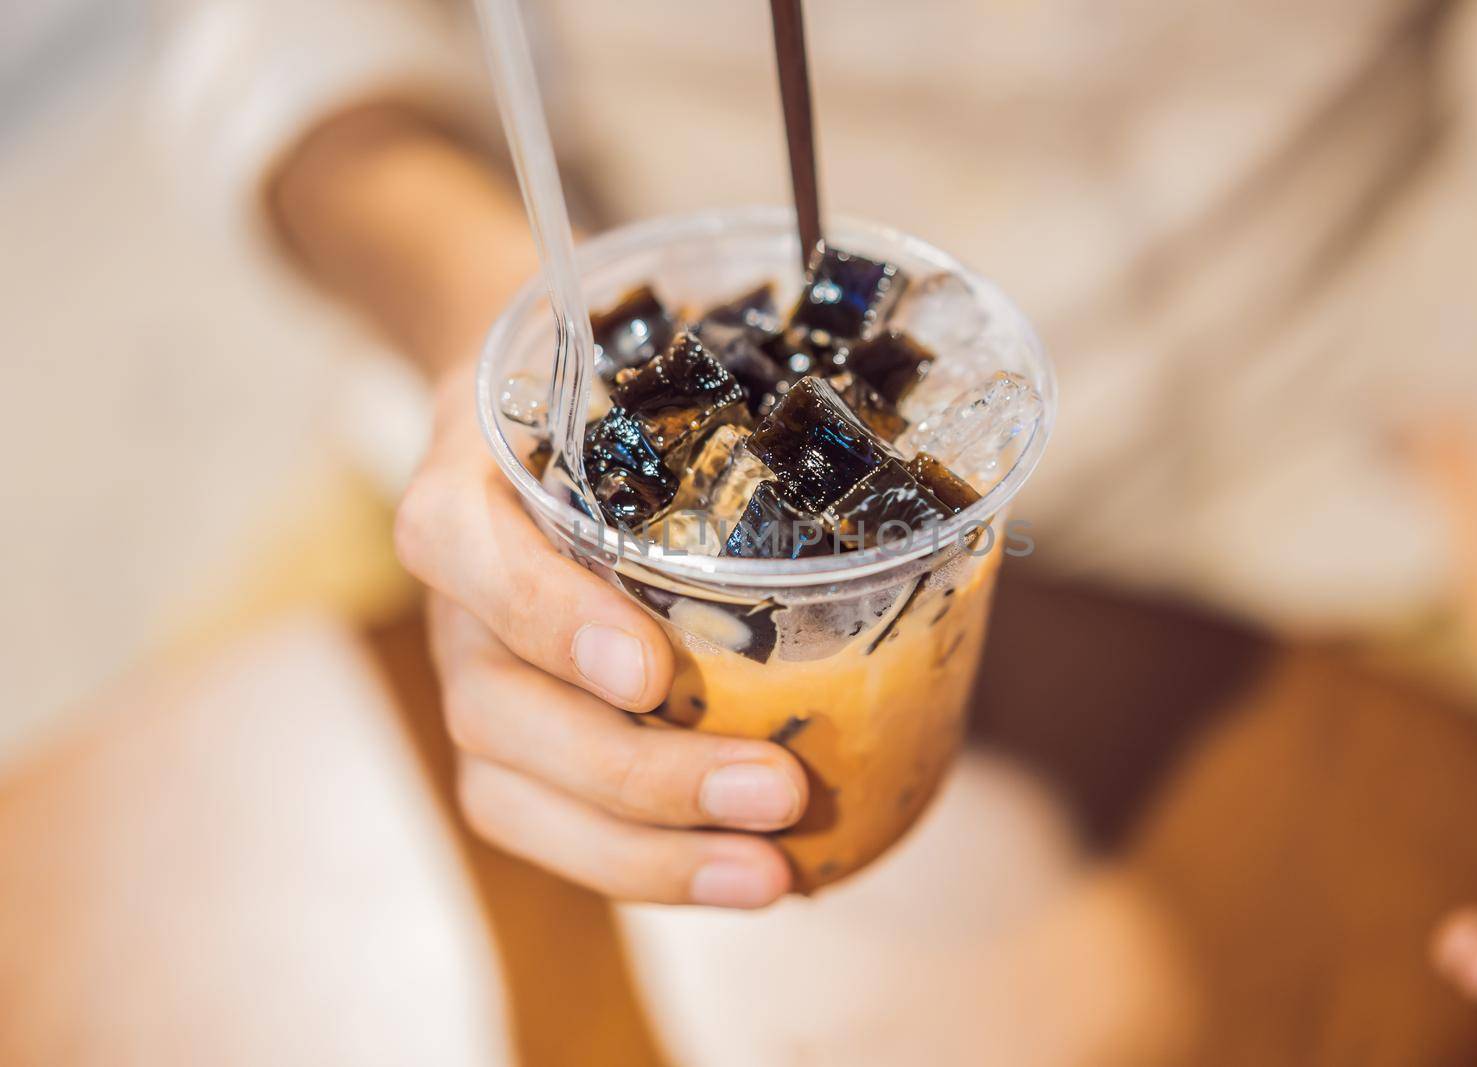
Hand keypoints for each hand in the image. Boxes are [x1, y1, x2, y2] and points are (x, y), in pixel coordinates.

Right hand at [394, 364, 806, 906]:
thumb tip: (935, 484)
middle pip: (490, 704)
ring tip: (768, 873)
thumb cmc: (621, 378)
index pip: (455, 543)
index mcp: (474, 468)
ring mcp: (474, 667)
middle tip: (778, 791)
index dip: (544, 618)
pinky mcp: (511, 736)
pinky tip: (745, 876)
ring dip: (642, 850)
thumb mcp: (657, 352)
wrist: (553, 399)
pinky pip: (542, 823)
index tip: (648, 672)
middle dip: (636, 773)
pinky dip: (643, 864)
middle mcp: (457, 585)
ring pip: (506, 790)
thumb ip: (738, 395)